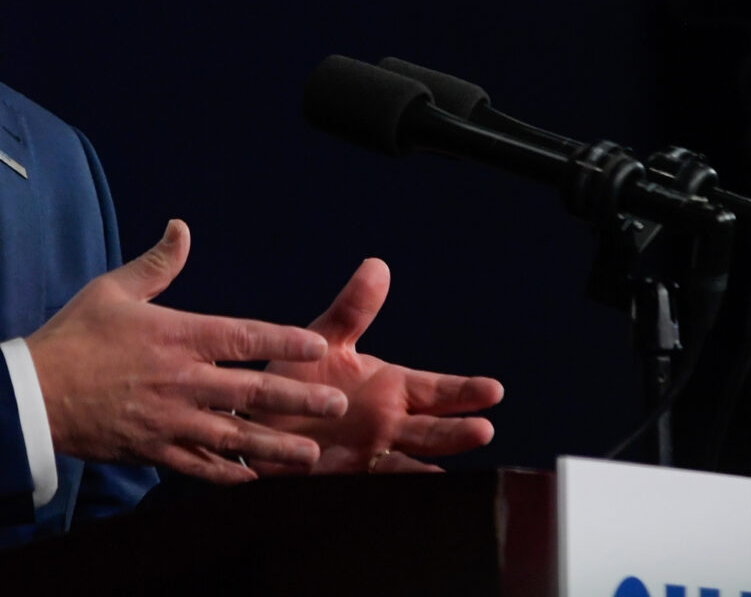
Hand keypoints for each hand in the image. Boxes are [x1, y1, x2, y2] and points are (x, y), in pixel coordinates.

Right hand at [26, 220, 350, 482]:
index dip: (283, 341)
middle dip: (298, 398)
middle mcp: (180, 380)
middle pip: (251, 391)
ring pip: (235, 437)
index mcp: (175, 336)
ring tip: (312, 454)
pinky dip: (231, 476)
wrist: (32, 395)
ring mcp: (169, 421)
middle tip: (336, 403)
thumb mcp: (113, 290)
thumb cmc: (73, 337)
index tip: (318, 345)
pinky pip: (201, 468)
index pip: (242, 337)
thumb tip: (182, 228)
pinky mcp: (154, 451)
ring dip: (277, 447)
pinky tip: (257, 481)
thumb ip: (157, 264)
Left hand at [255, 258, 503, 473]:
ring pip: (405, 460)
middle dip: (456, 430)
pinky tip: (405, 485)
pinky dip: (387, 484)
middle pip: (430, 430)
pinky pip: (367, 483)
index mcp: (390, 389)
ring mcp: (366, 453)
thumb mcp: (325, 340)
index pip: (436, 390)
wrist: (257, 420)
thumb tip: (377, 265)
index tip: (494, 390)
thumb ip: (352, 309)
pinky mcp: (340, 477)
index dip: (464, 391)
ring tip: (449, 464)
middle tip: (484, 428)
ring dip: (427, 462)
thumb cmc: (296, 380)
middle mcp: (386, 424)